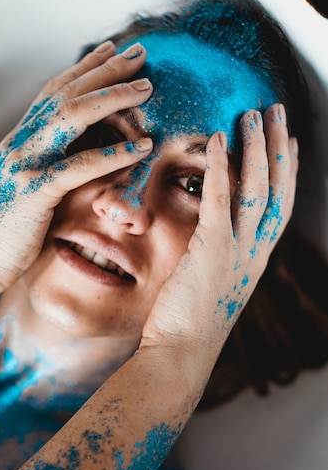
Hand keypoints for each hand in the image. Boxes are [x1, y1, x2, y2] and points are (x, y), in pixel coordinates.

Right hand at [0, 41, 152, 292]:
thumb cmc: (11, 228)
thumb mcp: (29, 185)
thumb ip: (48, 162)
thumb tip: (81, 150)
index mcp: (20, 139)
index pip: (54, 91)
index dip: (85, 68)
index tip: (114, 51)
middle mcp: (20, 142)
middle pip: (67, 93)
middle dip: (106, 70)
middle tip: (141, 54)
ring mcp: (24, 164)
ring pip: (71, 116)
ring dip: (112, 98)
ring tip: (147, 88)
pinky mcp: (33, 192)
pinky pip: (78, 166)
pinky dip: (112, 154)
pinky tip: (142, 147)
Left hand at [141, 104, 297, 359]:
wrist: (180, 356)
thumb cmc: (188, 325)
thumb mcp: (212, 287)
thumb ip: (216, 260)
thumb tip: (205, 243)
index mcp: (255, 261)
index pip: (280, 208)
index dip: (287, 173)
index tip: (288, 144)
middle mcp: (255, 253)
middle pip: (278, 190)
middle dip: (279, 148)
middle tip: (277, 113)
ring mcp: (238, 251)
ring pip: (257, 188)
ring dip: (257, 147)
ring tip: (253, 113)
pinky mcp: (212, 250)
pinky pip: (221, 199)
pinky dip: (223, 167)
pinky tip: (219, 139)